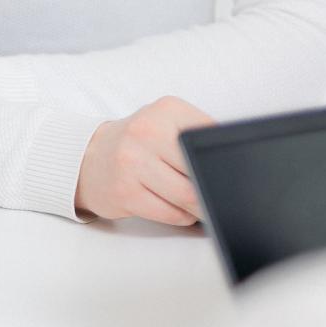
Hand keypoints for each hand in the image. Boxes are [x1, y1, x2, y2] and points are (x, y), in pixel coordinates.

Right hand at [74, 96, 214, 225]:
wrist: (88, 158)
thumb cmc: (138, 144)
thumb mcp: (167, 124)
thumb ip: (197, 138)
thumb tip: (237, 168)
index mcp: (166, 110)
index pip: (211, 137)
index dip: (223, 159)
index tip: (228, 171)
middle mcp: (146, 131)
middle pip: (200, 170)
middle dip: (213, 188)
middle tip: (219, 195)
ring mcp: (132, 162)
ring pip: (188, 197)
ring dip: (200, 207)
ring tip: (197, 203)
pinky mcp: (124, 192)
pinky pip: (172, 214)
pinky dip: (182, 216)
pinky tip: (174, 207)